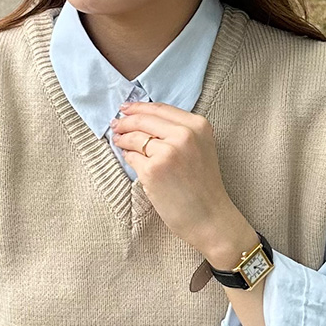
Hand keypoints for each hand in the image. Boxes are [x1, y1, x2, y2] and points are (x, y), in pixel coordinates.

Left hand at [109, 100, 239, 251]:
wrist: (209, 218)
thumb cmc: (204, 188)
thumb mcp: (202, 149)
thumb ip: (181, 132)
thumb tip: (146, 121)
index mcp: (198, 126)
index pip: (161, 109)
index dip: (139, 107)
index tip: (126, 108)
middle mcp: (184, 135)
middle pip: (144, 120)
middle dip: (126, 121)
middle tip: (116, 124)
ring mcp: (167, 153)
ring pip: (135, 138)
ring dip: (123, 139)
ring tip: (117, 140)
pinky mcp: (153, 171)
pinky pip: (132, 158)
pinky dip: (127, 157)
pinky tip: (126, 157)